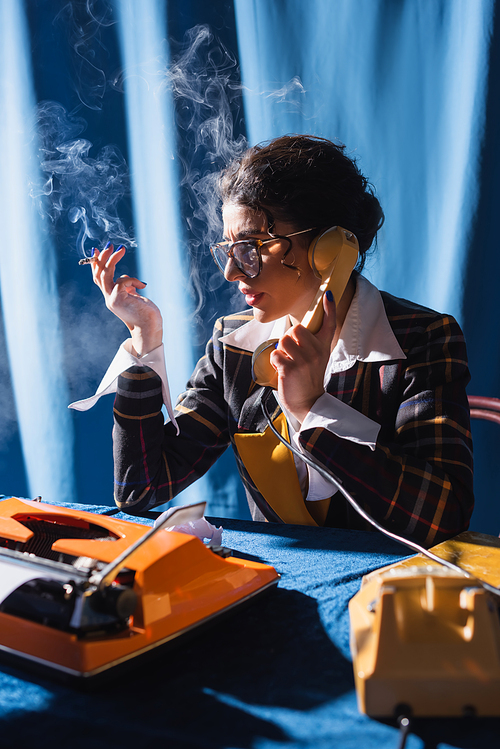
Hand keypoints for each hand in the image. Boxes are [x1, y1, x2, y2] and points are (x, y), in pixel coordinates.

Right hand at [90, 244, 162, 355]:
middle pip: (99, 275)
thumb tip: (127, 278)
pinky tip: (143, 286)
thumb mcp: (136, 296)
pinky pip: (122, 281)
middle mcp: (109, 298)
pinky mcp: (117, 300)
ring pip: (105, 275)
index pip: (99, 278)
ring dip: (112, 260)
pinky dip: (133, 280)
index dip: (96, 264)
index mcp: (112, 297)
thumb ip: (129, 288)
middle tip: (111, 245)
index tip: (97, 249)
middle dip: (102, 258)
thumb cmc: (147, 314)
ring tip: (121, 249)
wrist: (150, 328)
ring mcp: (111, 300)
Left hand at [270, 292, 336, 423]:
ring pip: (283, 340)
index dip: (330, 308)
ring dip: (281, 350)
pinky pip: (276, 354)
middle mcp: (317, 352)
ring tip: (287, 362)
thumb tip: (297, 328)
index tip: (328, 294)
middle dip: (289, 338)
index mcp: (324, 347)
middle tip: (292, 353)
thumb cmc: (308, 378)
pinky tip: (282, 370)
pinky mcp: (290, 369)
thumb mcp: (317, 359)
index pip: (330, 323)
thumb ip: (311, 344)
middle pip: (296, 329)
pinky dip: (275, 361)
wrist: (308, 402)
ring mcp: (304, 361)